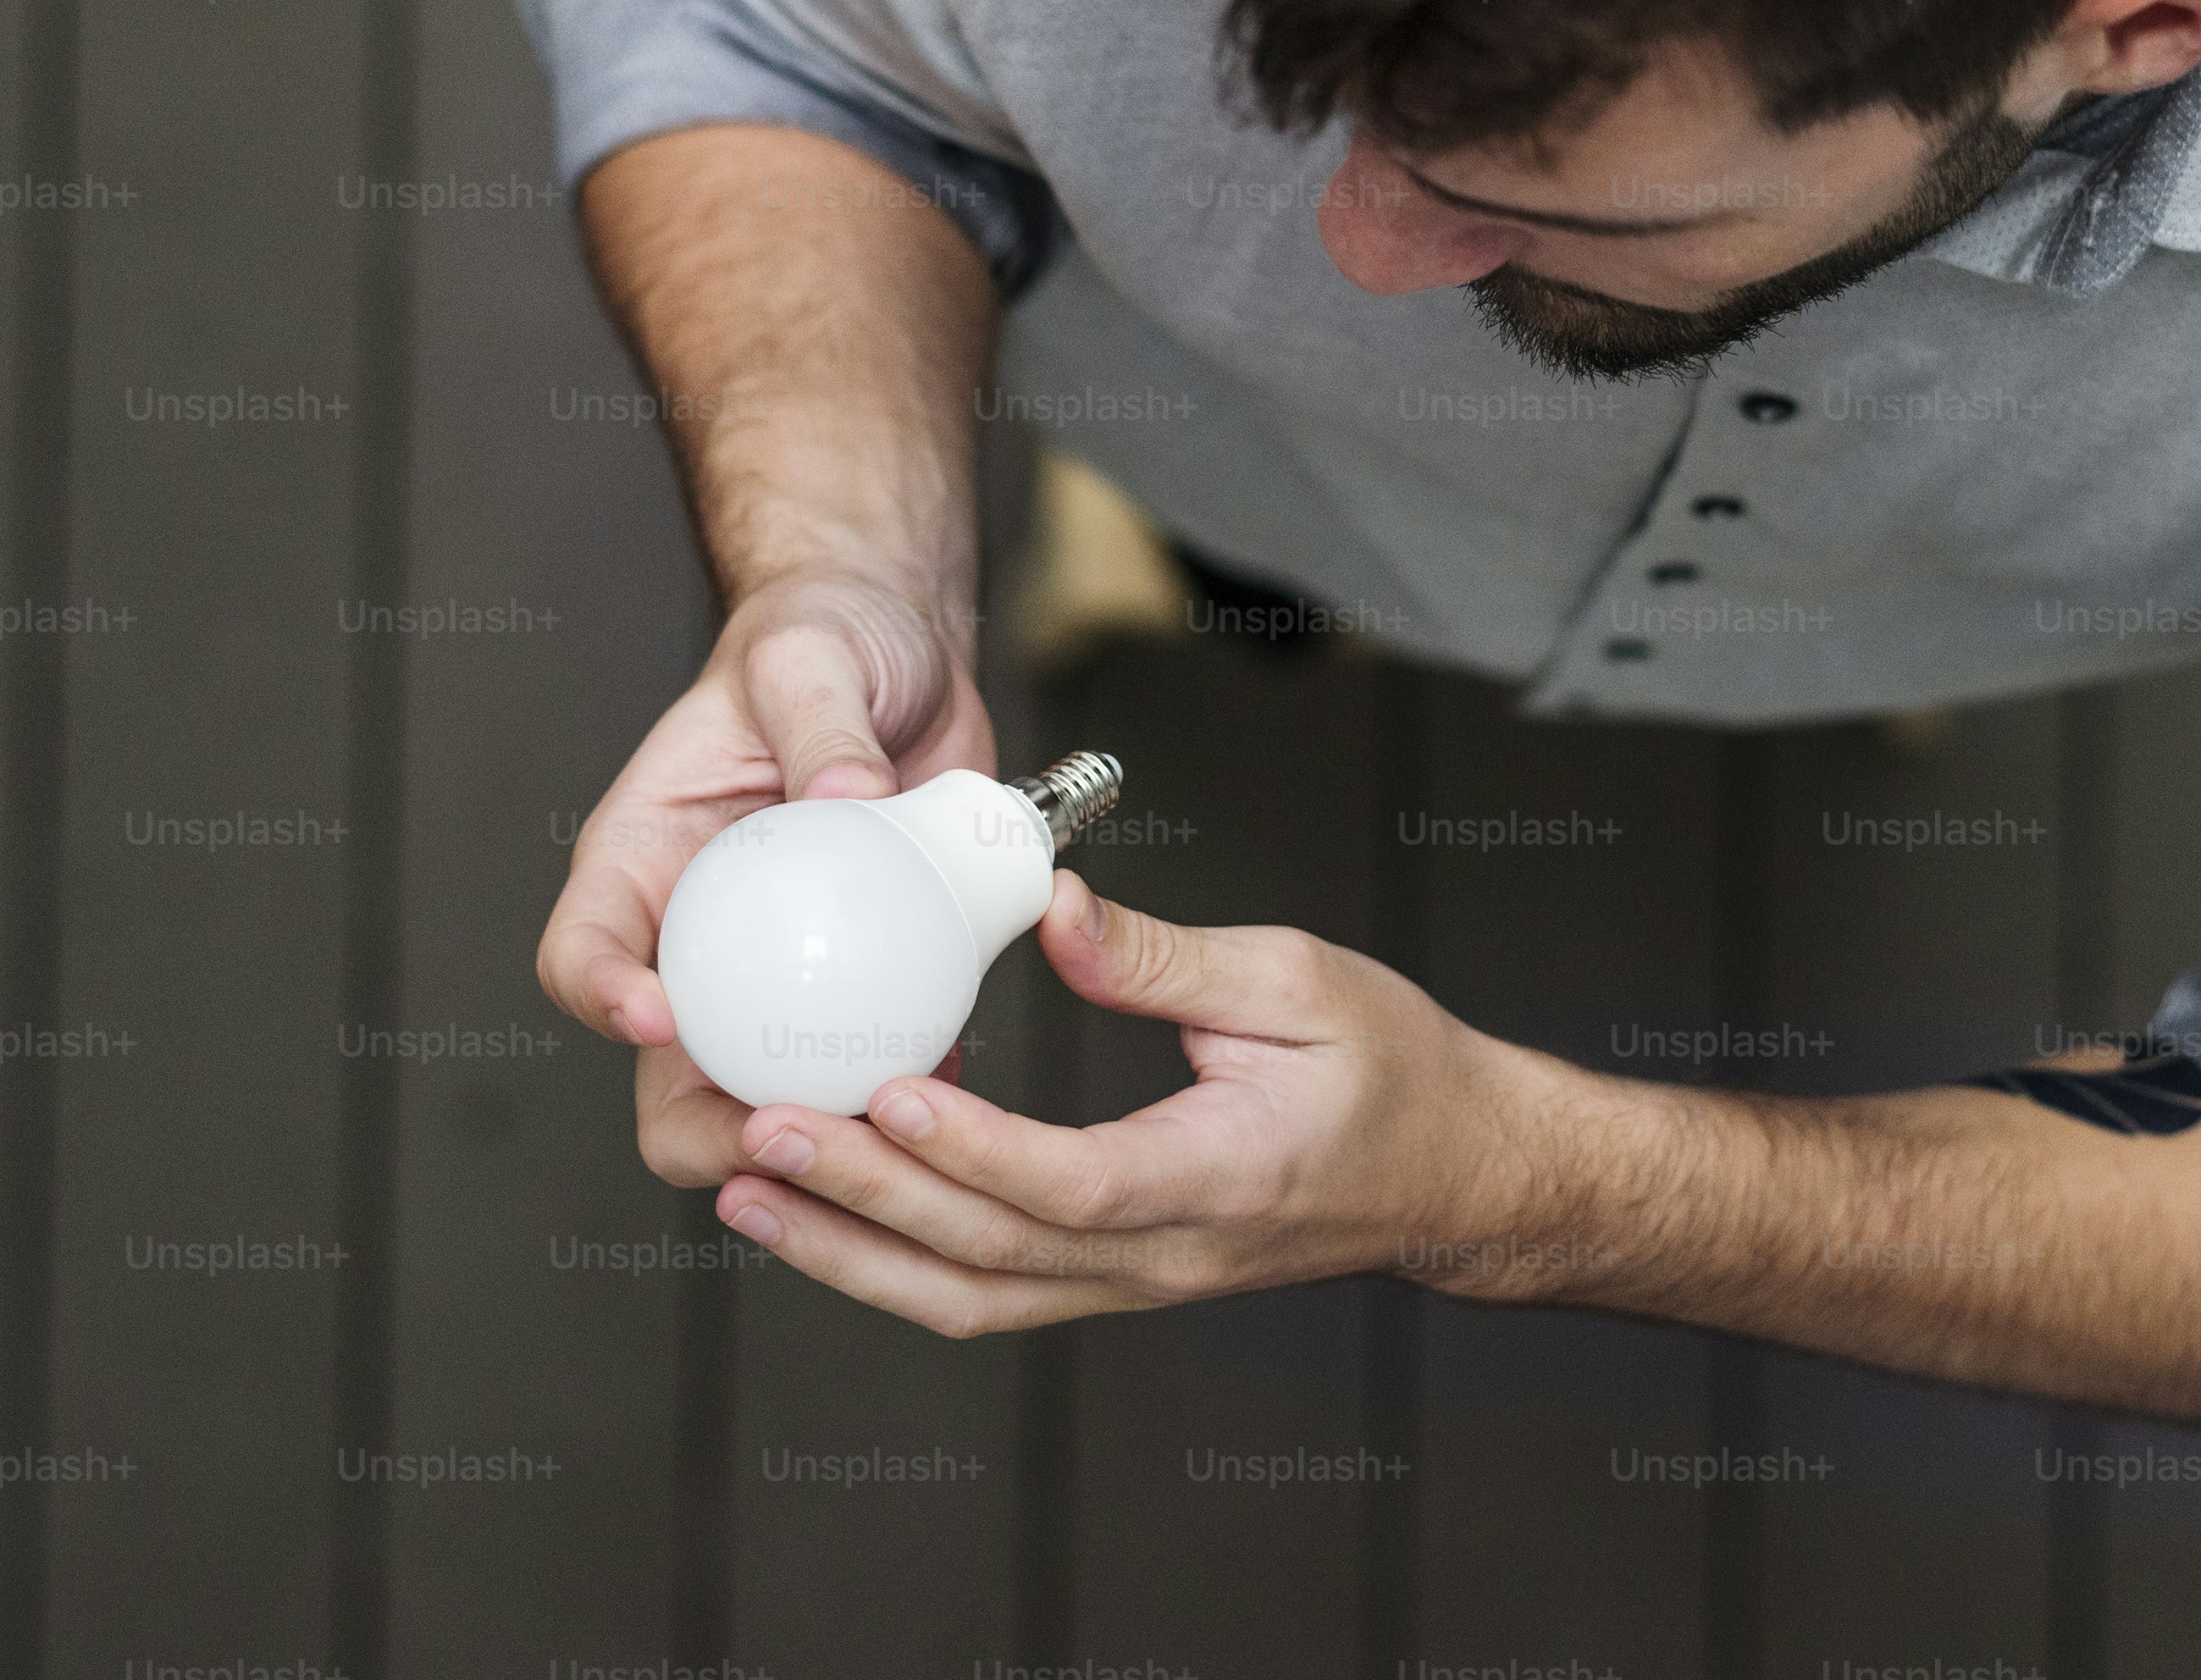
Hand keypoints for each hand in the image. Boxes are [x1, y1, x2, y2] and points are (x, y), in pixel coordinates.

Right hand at [534, 567, 994, 1187]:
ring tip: (876, 1139)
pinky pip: (867, 1066)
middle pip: (664, 1073)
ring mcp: (778, 972)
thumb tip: (844, 799)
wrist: (906, 656)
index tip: (656, 1016)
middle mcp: (696, 935)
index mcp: (642, 859)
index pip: (580, 951)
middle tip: (784, 1128)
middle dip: (707, 1128)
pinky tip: (948, 1087)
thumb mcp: (811, 655)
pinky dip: (899, 1095)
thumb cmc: (826, 638)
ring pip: (767, 1098)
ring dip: (814, 1135)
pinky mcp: (860, 980)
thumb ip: (821, 719)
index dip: (600, 997)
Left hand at [705, 875, 1576, 1332]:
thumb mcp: (1299, 983)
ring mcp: (1133, 1283)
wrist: (1454, 1177)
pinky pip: (986, 1289)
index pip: (1077, 1185)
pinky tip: (817, 1208)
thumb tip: (1049, 903)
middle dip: (865, 1201)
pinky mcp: (1110, 1277)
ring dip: (849, 1251)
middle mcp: (1164, 1257)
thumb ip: (1165, 955)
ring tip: (746, 1186)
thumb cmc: (1394, 1070)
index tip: (889, 1095)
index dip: (977, 1152)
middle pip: (993, 1256)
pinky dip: (891, 1258)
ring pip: (970, 1296)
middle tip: (761, 1131)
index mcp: (1220, 1179)